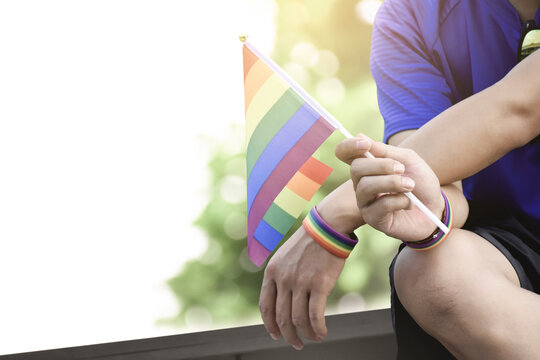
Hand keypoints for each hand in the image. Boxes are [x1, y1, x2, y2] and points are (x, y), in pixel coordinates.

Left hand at [259, 225, 344, 349]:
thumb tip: (282, 302)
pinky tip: (323, 333)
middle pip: (281, 318)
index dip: (269, 325)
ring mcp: (300, 282)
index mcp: (271, 271)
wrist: (328, 227)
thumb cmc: (309, 243)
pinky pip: (316, 316)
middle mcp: (283, 278)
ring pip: (299, 320)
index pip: (265, 306)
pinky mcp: (319, 285)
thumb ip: (280, 277)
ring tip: (314, 338)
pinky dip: (318, 329)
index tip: (276, 335)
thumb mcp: (285, 257)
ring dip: (306, 335)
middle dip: (288, 335)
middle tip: (296, 344)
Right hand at [335, 134, 444, 241]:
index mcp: (367, 167)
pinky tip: (409, 203)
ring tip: (410, 186)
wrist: (435, 208)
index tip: (365, 145)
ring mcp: (365, 202)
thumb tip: (359, 136)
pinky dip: (399, 200)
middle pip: (356, 168)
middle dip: (381, 166)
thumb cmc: (420, 183)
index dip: (349, 146)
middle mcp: (361, 183)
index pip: (345, 153)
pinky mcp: (373, 219)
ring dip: (392, 183)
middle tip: (402, 169)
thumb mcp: (408, 160)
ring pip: (366, 187)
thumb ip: (386, 151)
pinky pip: (380, 206)